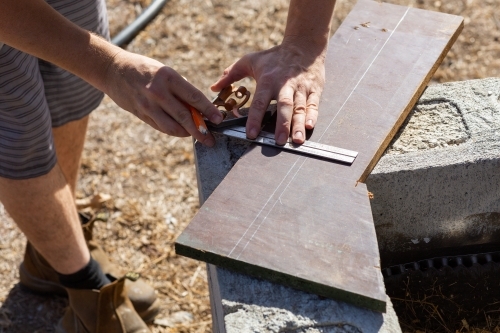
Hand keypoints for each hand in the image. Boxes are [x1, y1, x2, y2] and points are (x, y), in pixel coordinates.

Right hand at [104, 50, 222, 146]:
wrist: (113, 69)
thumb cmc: (144, 69)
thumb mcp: (165, 72)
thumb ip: (180, 90)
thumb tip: (200, 108)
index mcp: (168, 77)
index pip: (193, 97)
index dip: (208, 110)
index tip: (218, 119)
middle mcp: (157, 92)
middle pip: (184, 116)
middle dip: (200, 130)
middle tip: (211, 139)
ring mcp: (147, 105)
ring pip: (172, 127)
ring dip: (187, 134)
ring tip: (198, 136)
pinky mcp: (140, 114)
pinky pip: (161, 127)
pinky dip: (174, 131)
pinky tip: (183, 132)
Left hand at [211, 37, 326, 144]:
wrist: (303, 45)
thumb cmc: (274, 57)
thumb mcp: (250, 61)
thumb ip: (231, 74)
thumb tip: (214, 87)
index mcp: (268, 80)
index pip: (260, 102)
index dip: (255, 118)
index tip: (251, 134)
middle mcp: (285, 85)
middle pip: (284, 106)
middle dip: (281, 124)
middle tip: (277, 142)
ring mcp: (301, 88)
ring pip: (300, 107)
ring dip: (298, 124)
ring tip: (296, 140)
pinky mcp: (315, 89)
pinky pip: (314, 104)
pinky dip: (313, 115)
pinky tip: (310, 127)